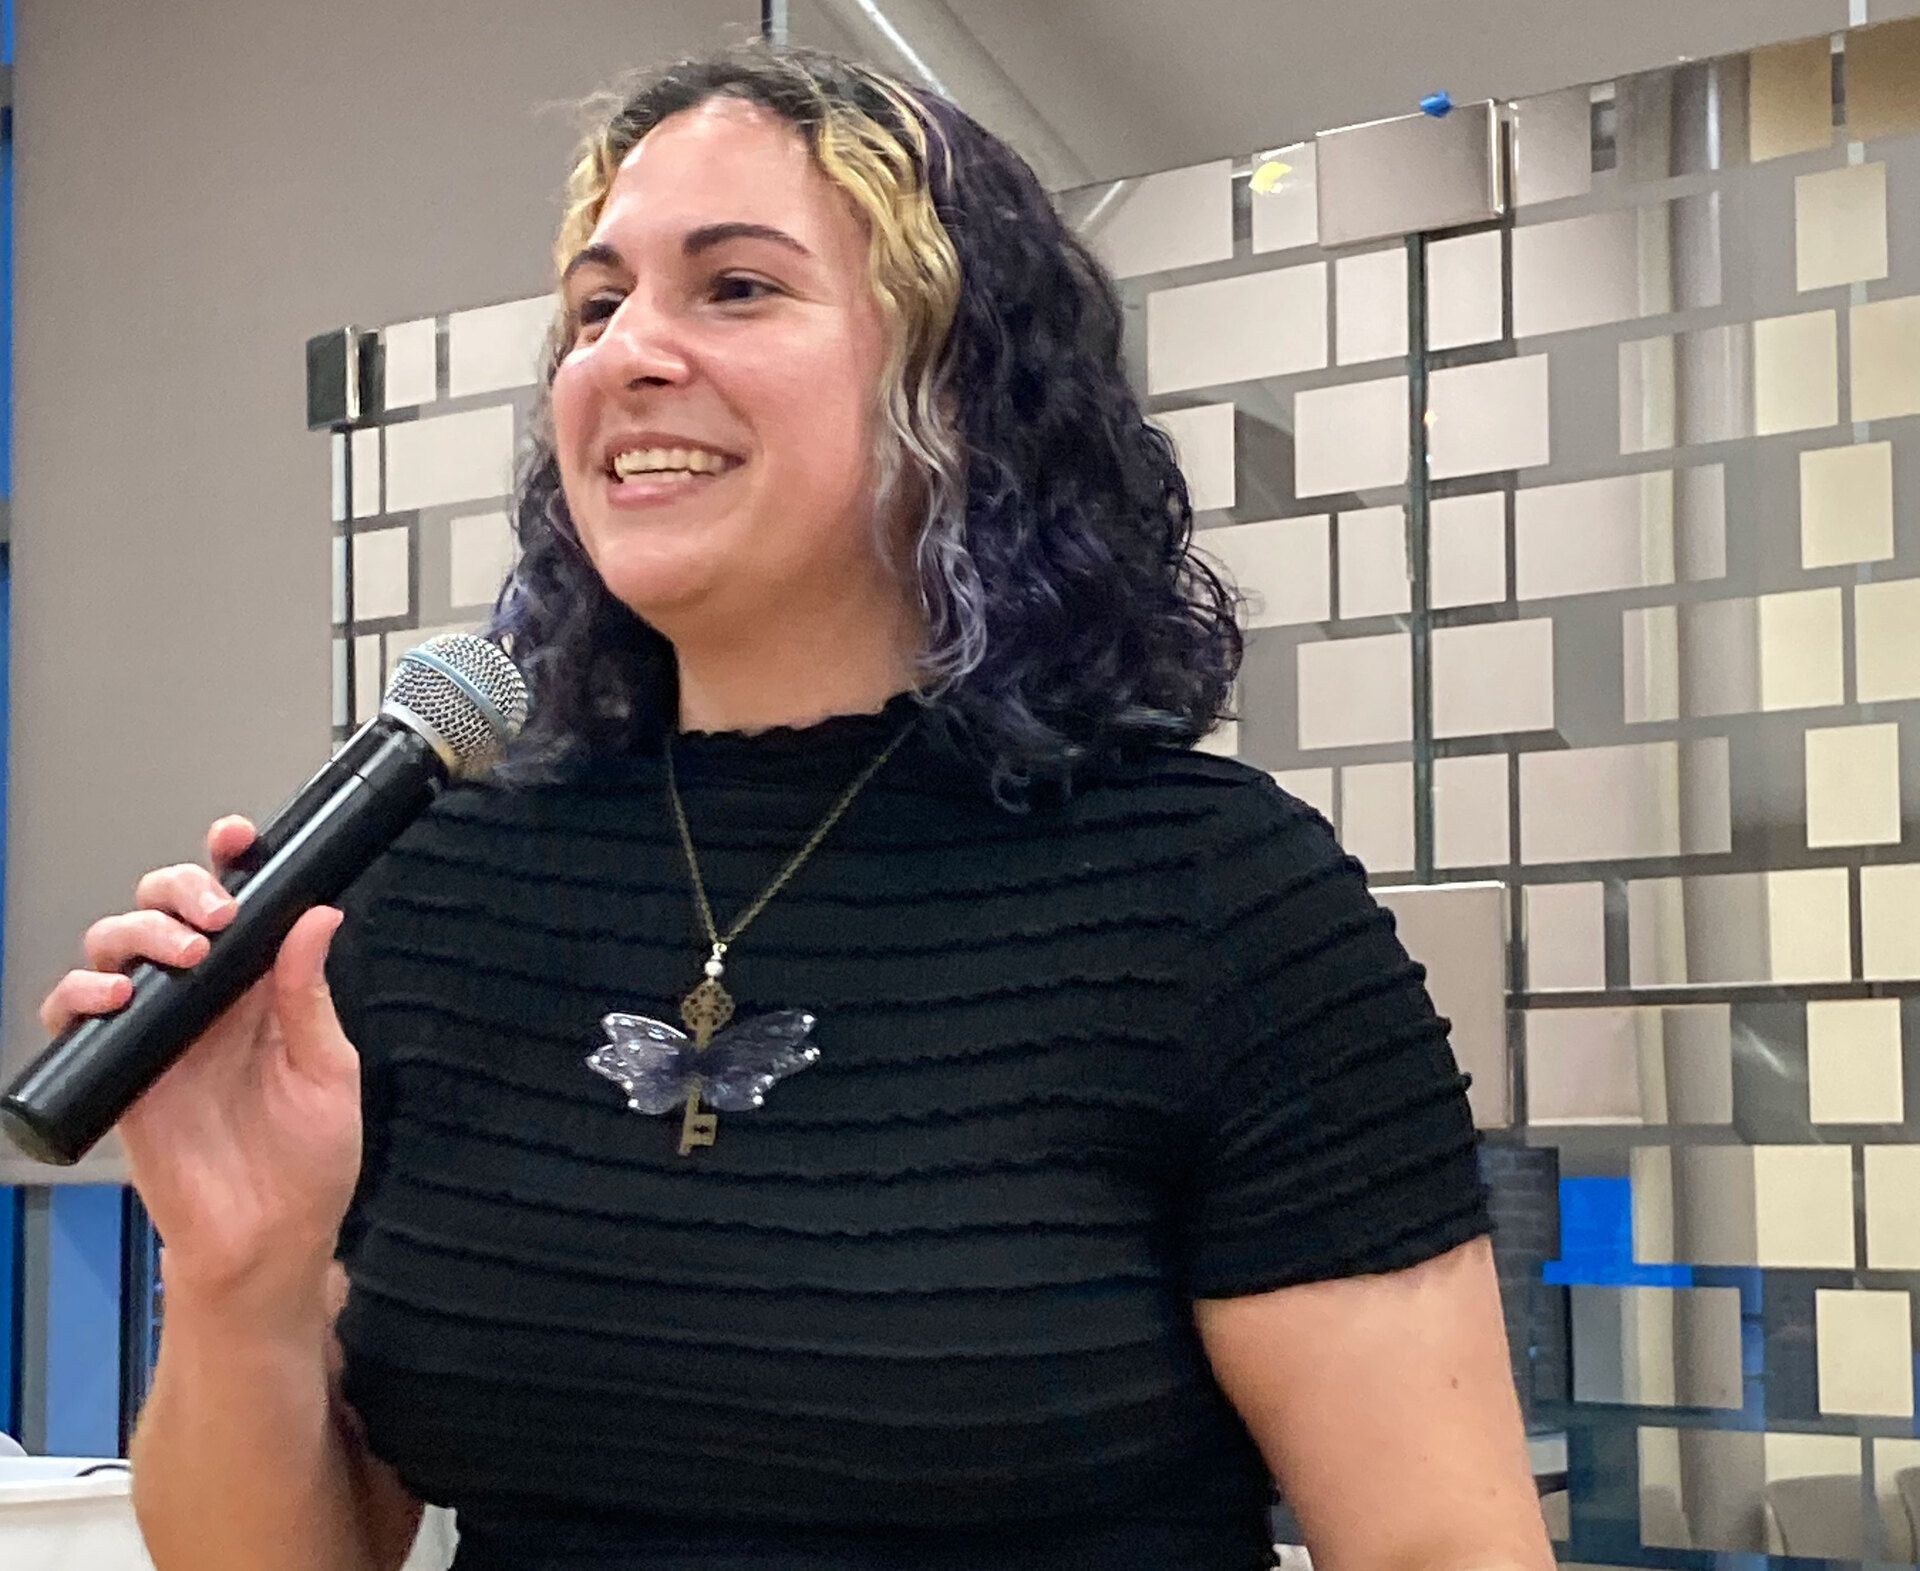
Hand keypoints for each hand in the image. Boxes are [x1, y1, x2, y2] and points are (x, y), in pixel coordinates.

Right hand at [37, 815, 362, 1310]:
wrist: (268, 1240)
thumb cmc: (308, 1163)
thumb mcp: (326, 1070)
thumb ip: (309, 995)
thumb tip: (317, 916)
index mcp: (262, 990)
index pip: (238, 909)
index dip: (226, 864)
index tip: (235, 838)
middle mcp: (205, 1002)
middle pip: (165, 912)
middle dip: (178, 890)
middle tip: (213, 916)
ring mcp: (158, 1033)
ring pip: (115, 949)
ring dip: (134, 933)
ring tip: (178, 956)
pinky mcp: (120, 1071)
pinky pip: (77, 1018)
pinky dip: (80, 994)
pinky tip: (113, 997)